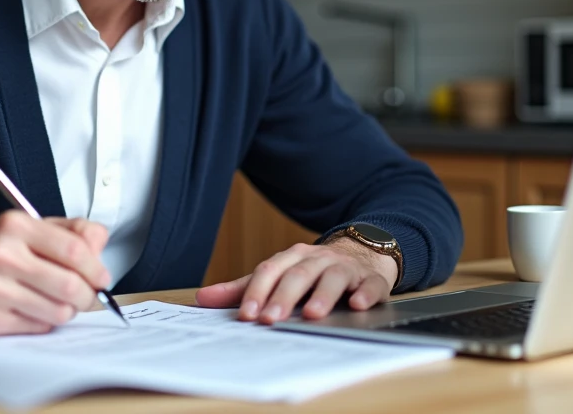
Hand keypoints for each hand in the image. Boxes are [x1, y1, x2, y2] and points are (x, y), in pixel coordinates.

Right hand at [0, 211, 109, 335]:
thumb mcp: (27, 226)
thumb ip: (69, 230)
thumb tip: (99, 244)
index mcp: (16, 226)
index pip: (73, 250)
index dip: (95, 268)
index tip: (102, 277)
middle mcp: (2, 256)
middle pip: (68, 284)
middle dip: (88, 295)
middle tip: (89, 296)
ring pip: (56, 311)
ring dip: (67, 310)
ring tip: (59, 302)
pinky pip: (37, 327)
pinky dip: (45, 322)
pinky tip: (35, 309)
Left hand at [194, 238, 397, 323]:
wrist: (361, 253)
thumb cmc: (312, 270)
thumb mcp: (278, 275)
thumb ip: (243, 288)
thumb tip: (203, 298)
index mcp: (291, 258)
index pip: (270, 271)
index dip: (257, 292)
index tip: (246, 315)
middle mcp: (317, 260)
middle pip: (298, 275)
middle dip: (284, 297)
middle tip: (270, 319)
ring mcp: (345, 268)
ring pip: (333, 278)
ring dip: (323, 295)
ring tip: (313, 314)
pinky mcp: (370, 279)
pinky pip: (369, 285)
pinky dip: (364, 294)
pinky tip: (357, 305)